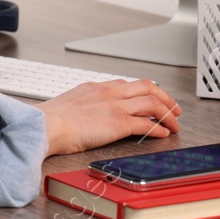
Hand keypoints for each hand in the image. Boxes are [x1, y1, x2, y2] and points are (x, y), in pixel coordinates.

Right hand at [35, 79, 181, 155]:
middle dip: (164, 97)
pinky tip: (163, 134)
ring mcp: (115, 106)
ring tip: (174, 123)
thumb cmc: (49, 121)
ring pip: (152, 102)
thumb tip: (83, 116)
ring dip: (167, 113)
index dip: (143, 92)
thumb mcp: (67, 105)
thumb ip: (81, 106)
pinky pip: (147, 123)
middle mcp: (108, 92)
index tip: (150, 99)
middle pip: (147, 86)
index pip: (126, 84)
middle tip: (173, 108)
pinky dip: (159, 128)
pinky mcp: (118, 123)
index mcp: (95, 87)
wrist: (45, 125)